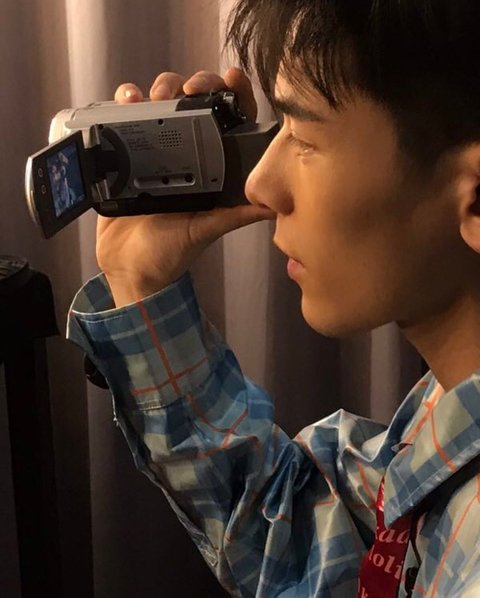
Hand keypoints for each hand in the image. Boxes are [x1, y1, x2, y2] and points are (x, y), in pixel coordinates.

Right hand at [96, 68, 274, 307]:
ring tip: (154, 97)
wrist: (131, 268)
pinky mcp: (126, 152)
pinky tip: (127, 101)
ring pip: (161, 103)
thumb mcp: (206, 230)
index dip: (235, 95)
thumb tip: (274, 204)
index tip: (230, 79)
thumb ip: (235, 215)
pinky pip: (124, 117)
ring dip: (160, 89)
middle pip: (195, 103)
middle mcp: (186, 154)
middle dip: (194, 85)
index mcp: (212, 168)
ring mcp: (155, 150)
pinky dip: (125, 101)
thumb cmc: (172, 253)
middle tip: (188, 91)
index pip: (230, 121)